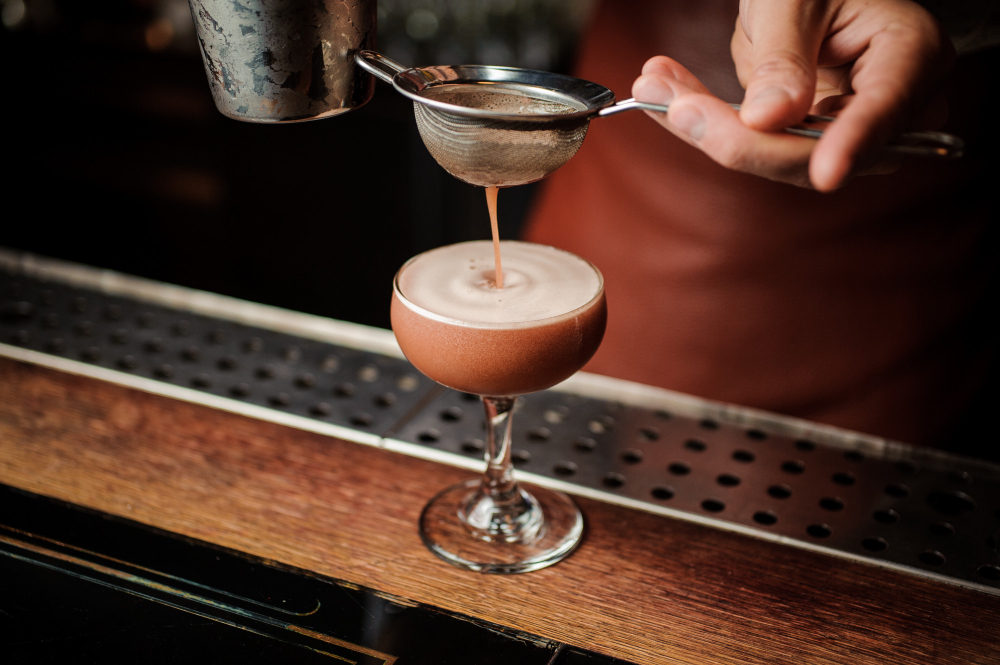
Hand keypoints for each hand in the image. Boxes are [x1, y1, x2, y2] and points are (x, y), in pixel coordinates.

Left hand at [631, 0, 953, 190]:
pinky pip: (754, 147)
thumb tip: (767, 119)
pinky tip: (663, 93)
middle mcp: (888, 105)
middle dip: (739, 137)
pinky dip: (704, 123)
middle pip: (818, 149)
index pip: (884, 110)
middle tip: (672, 103)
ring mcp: (846, 131)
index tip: (827, 173)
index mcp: (909, 54)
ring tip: (653, 85)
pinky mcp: (803, 141)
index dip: (853, 144)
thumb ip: (783, 58)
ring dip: (707, 129)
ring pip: (775, 159)